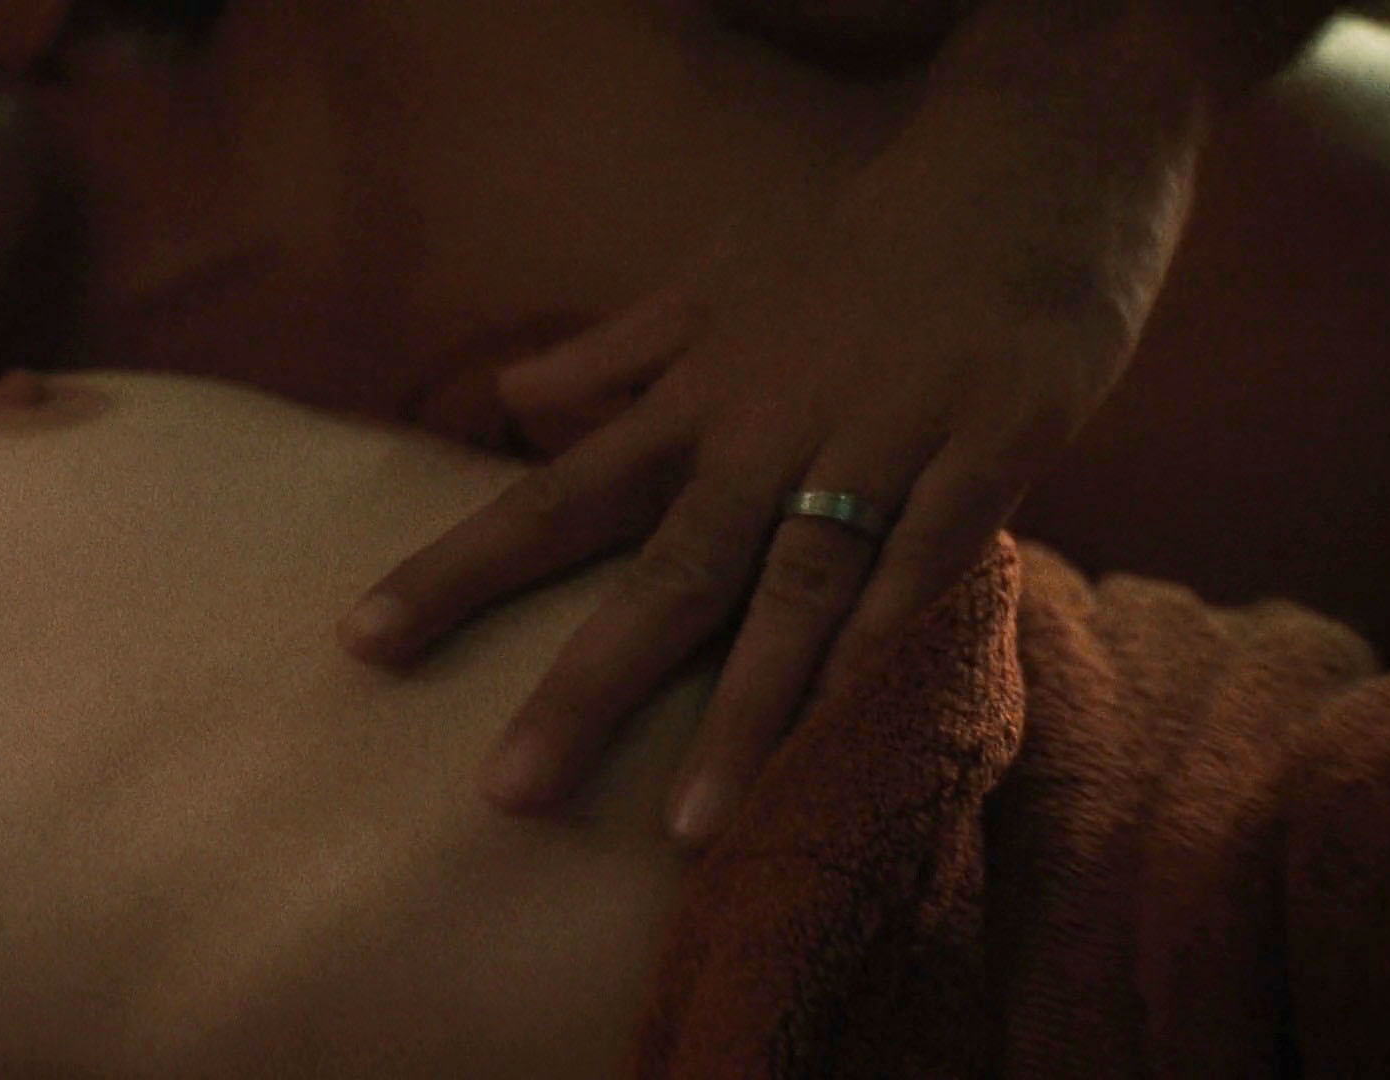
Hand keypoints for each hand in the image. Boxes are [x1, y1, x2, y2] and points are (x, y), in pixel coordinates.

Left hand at [341, 76, 1193, 844]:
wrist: (1027, 163)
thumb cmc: (858, 237)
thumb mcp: (717, 279)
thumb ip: (617, 352)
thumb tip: (510, 397)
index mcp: (696, 396)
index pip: (555, 494)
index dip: (459, 569)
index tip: (362, 641)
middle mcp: (769, 430)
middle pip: (664, 570)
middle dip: (583, 686)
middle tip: (505, 794)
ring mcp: (880, 442)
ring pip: (798, 590)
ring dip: (745, 709)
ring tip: (690, 826)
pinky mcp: (990, 447)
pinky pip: (930, 564)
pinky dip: (889, 644)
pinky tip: (850, 731)